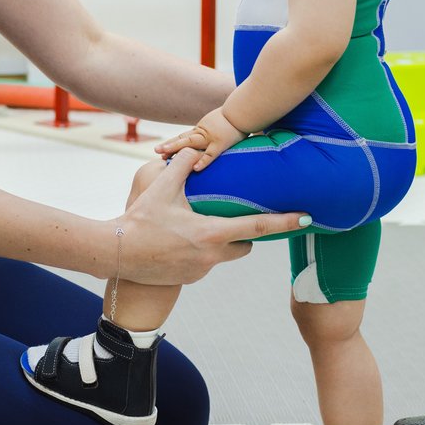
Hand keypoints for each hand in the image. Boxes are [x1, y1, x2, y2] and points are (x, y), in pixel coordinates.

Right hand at [112, 149, 309, 284]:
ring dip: (222, 241)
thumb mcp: (161, 187)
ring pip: (225, 253)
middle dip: (248, 233)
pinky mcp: (190, 278)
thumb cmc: (140, 220)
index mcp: (212, 233)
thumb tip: (196, 147)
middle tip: (237, 215)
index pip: (258, 226)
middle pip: (246, 244)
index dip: (285, 222)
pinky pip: (205, 262)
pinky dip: (202, 250)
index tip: (307, 218)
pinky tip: (182, 240)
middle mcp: (212, 255)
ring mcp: (201, 270)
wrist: (117, 253)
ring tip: (201, 226)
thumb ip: (182, 164)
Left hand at [155, 107, 244, 169]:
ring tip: (164, 156)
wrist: (243, 111)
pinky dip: (203, 161)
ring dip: (176, 149)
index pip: (184, 137)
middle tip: (156, 151)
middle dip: (169, 146)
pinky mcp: (222, 143)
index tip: (161, 150)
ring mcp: (211, 138)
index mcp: (203, 130)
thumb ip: (214, 130)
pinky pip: (211, 154)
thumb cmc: (235, 117)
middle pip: (183, 140)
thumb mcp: (220, 123)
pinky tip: (194, 169)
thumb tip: (211, 137)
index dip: (173, 143)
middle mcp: (204, 133)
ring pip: (190, 144)